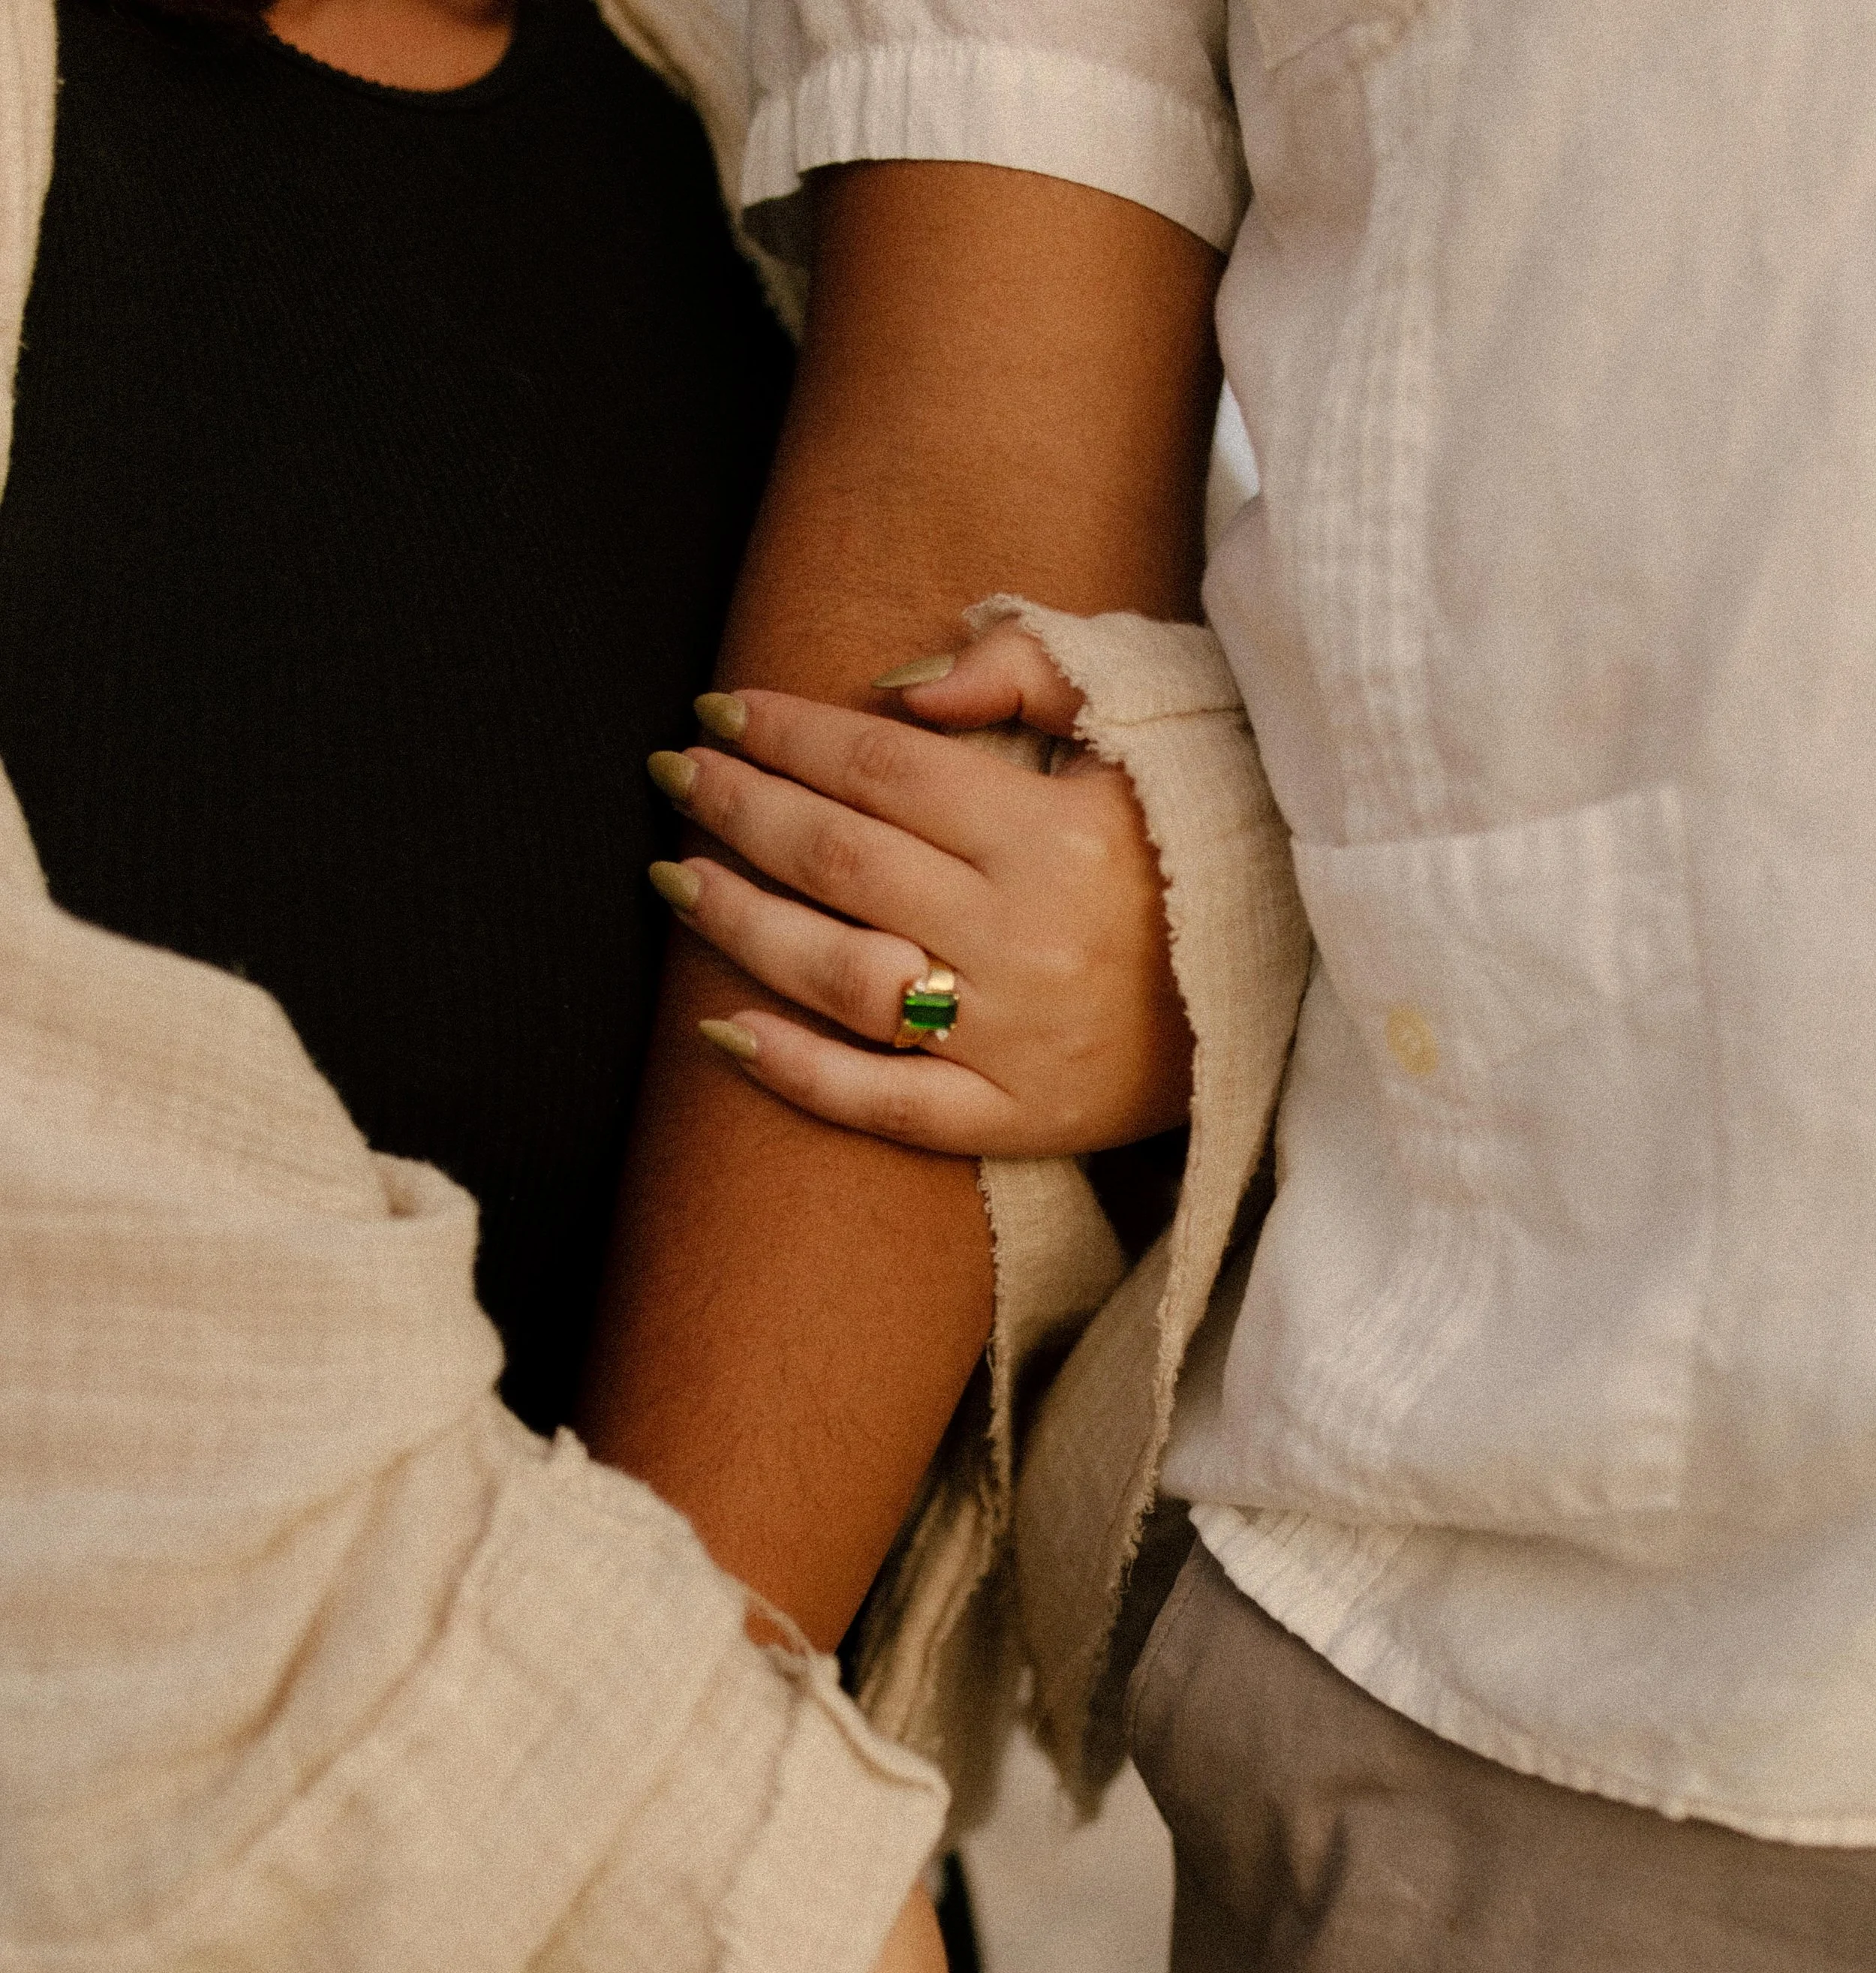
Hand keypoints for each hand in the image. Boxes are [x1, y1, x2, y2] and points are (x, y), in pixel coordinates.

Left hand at [646, 624, 1192, 1155]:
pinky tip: (721, 1029)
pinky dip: (797, 1072)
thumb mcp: (1148, 726)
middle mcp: (1021, 937)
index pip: (882, 769)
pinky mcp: (1019, 1120)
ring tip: (676, 879)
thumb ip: (1028, 675)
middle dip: (741, 810)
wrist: (1304, 982)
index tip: (721, 708)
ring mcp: (1014, 1039)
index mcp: (1050, 834)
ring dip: (741, 924)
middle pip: (841, 863)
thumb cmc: (1210, 839)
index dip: (788, 734)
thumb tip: (895, 686)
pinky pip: (886, 1104)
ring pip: (841, 977)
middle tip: (675, 775)